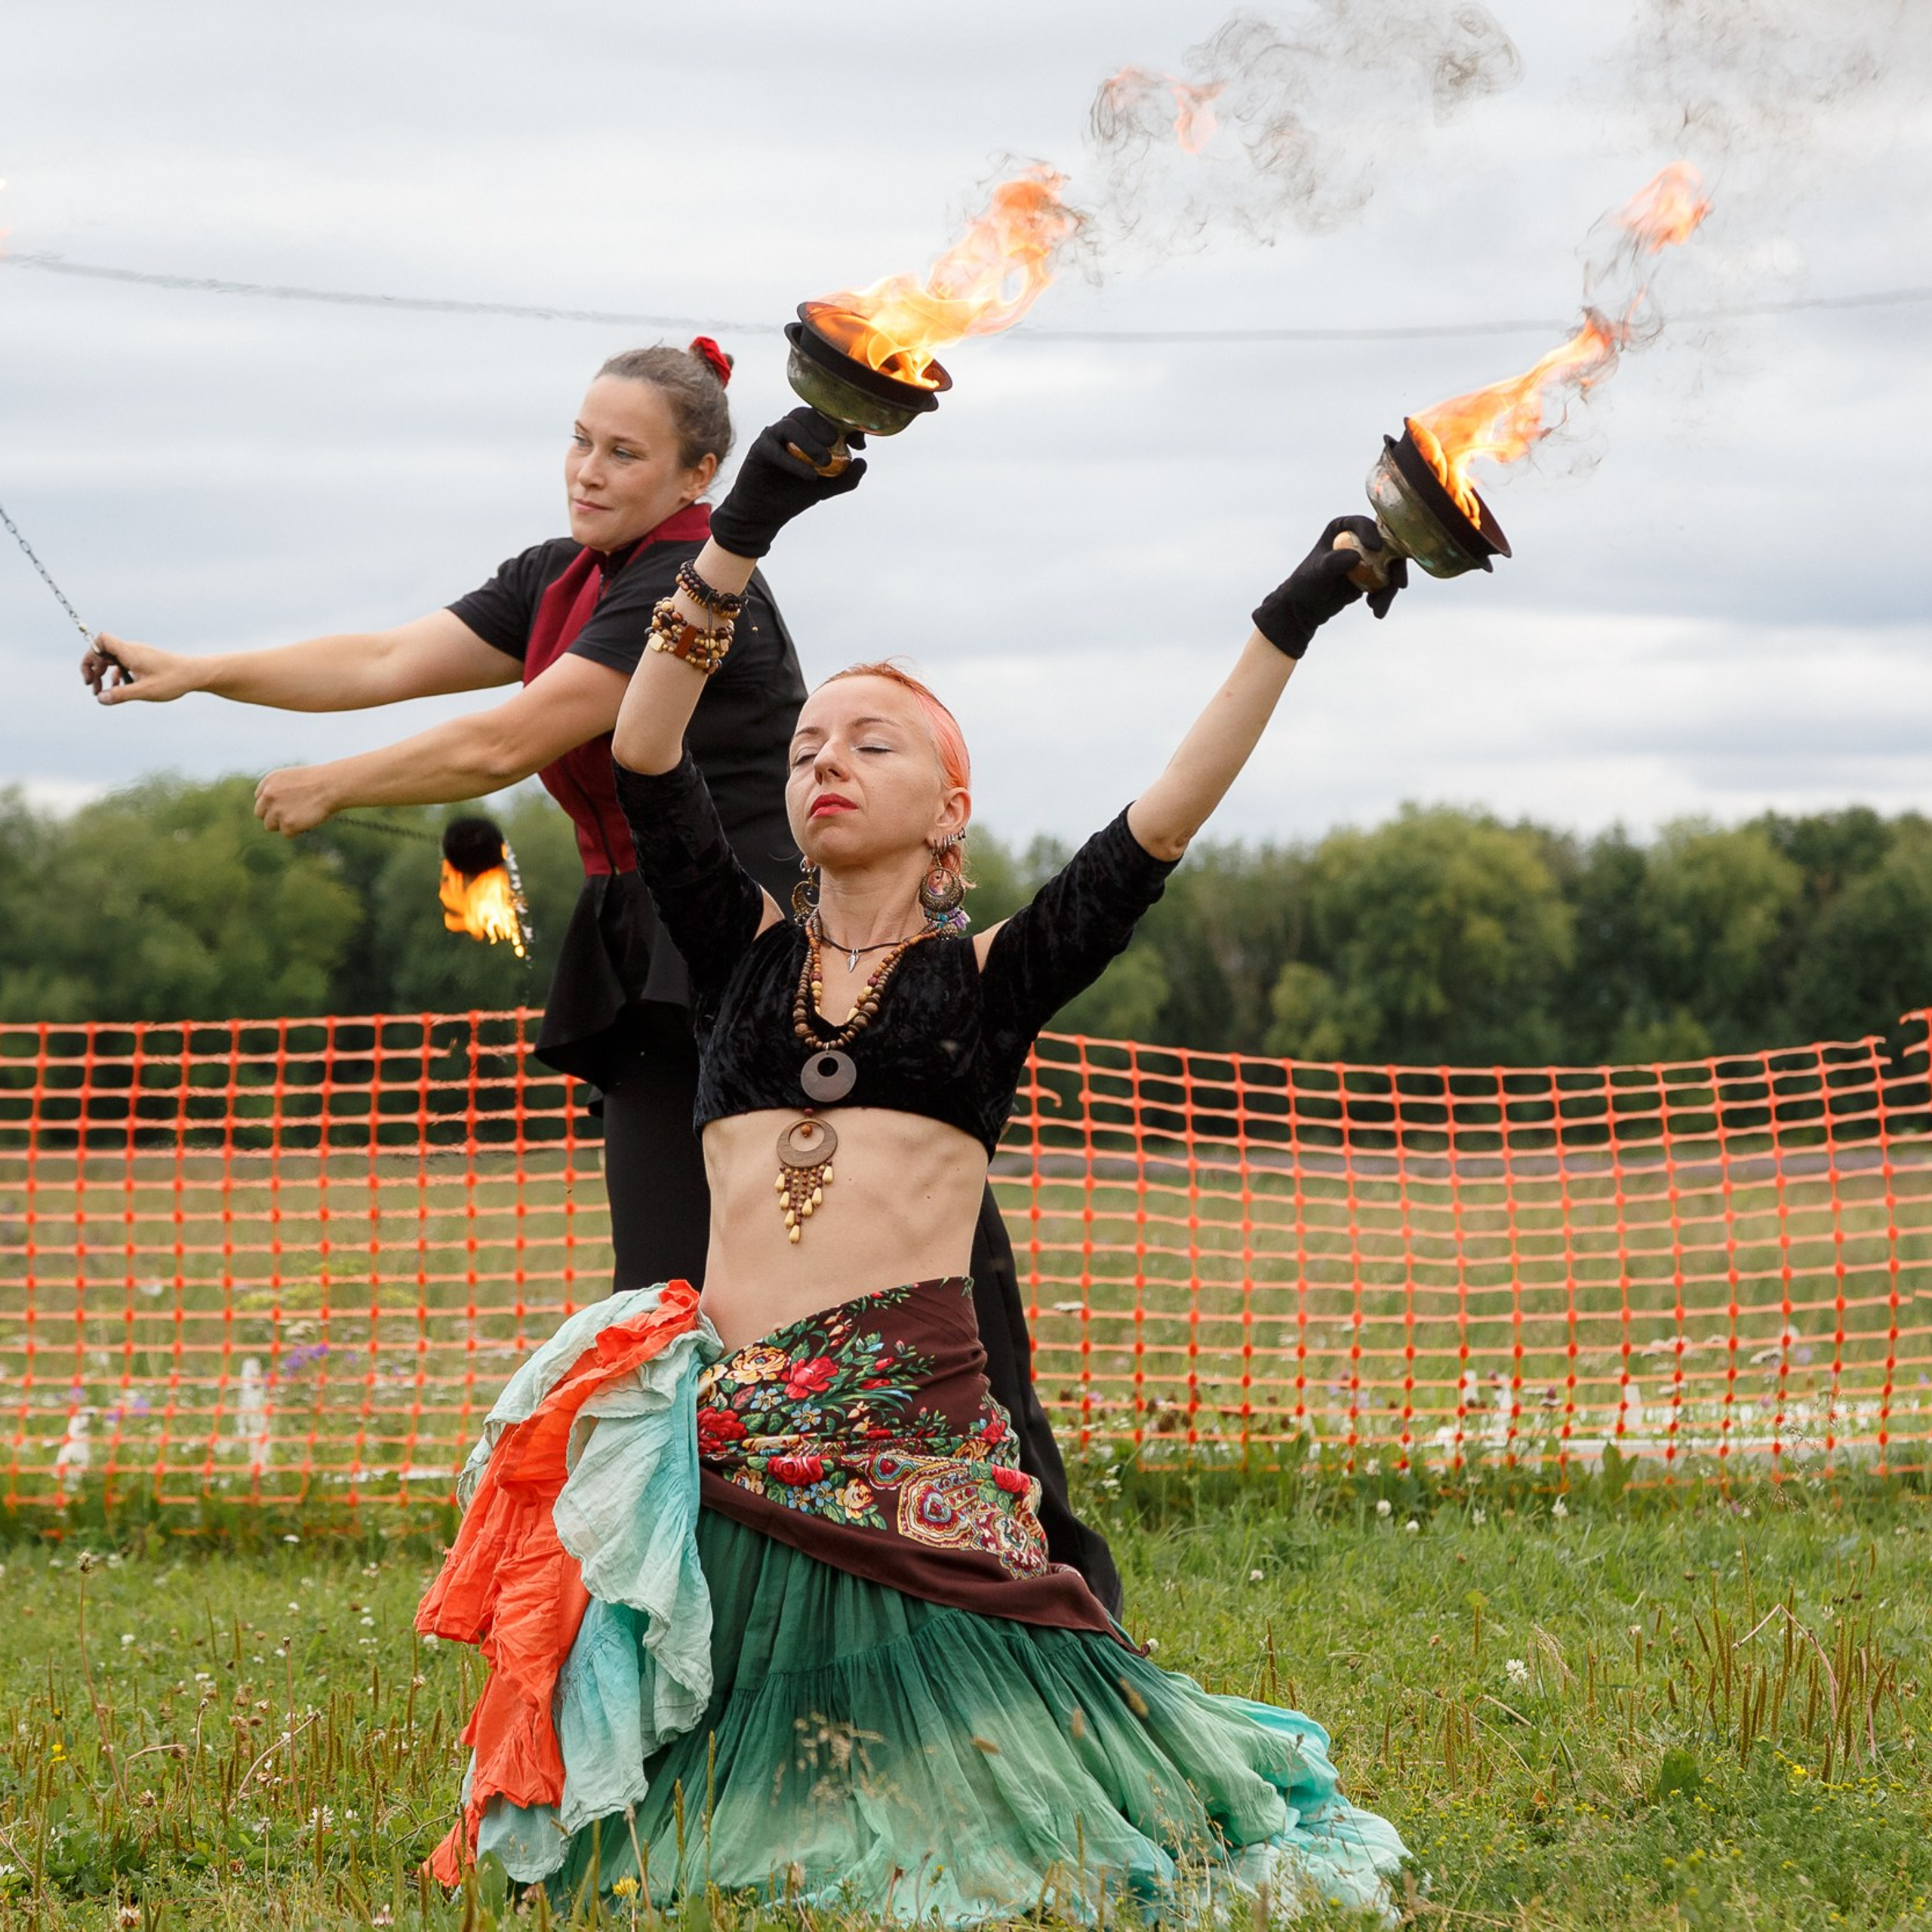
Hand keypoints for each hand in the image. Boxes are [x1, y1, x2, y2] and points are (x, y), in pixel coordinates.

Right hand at [82, 632, 201, 703]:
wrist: (196, 674)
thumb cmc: (173, 680)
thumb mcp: (145, 691)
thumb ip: (121, 694)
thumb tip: (99, 698)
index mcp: (129, 652)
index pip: (101, 640)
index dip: (91, 653)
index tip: (92, 672)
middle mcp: (132, 650)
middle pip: (102, 652)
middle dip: (93, 668)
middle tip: (92, 687)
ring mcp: (138, 655)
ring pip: (112, 660)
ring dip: (103, 674)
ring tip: (102, 692)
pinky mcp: (144, 661)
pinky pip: (123, 664)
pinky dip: (117, 675)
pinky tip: (119, 689)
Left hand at [254, 766, 339, 836]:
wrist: (332, 785)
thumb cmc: (321, 781)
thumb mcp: (295, 779)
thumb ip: (281, 790)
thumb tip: (278, 806)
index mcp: (270, 781)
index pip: (260, 798)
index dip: (272, 804)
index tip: (284, 806)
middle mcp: (268, 795)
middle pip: (260, 813)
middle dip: (272, 816)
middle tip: (290, 816)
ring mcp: (276, 810)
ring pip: (270, 825)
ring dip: (283, 824)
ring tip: (301, 818)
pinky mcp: (287, 824)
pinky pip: (286, 833)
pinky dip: (297, 830)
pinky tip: (308, 820)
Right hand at [707, 407, 867, 558]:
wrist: (765, 515)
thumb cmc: (794, 495)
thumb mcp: (825, 488)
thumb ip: (845, 477)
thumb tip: (863, 462)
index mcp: (806, 432)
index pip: (825, 417)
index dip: (844, 424)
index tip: (859, 443)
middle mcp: (789, 429)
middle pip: (806, 414)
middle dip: (824, 426)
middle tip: (836, 443)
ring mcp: (773, 437)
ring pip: (791, 426)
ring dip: (810, 443)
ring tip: (824, 462)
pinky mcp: (759, 450)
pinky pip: (775, 449)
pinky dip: (793, 462)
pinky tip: (809, 477)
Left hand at [1250, 517, 1407, 657]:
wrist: (1306, 606)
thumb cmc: (1306, 584)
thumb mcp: (1317, 573)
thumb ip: (1333, 563)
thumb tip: (1356, 557)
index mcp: (1342, 528)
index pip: (1362, 524)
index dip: (1372, 532)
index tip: (1376, 548)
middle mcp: (1358, 538)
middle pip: (1387, 544)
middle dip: (1396, 564)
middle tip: (1399, 583)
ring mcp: (1368, 557)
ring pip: (1391, 566)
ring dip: (1390, 588)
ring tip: (1377, 608)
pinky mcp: (1373, 575)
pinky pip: (1387, 583)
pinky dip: (1385, 596)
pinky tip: (1375, 610)